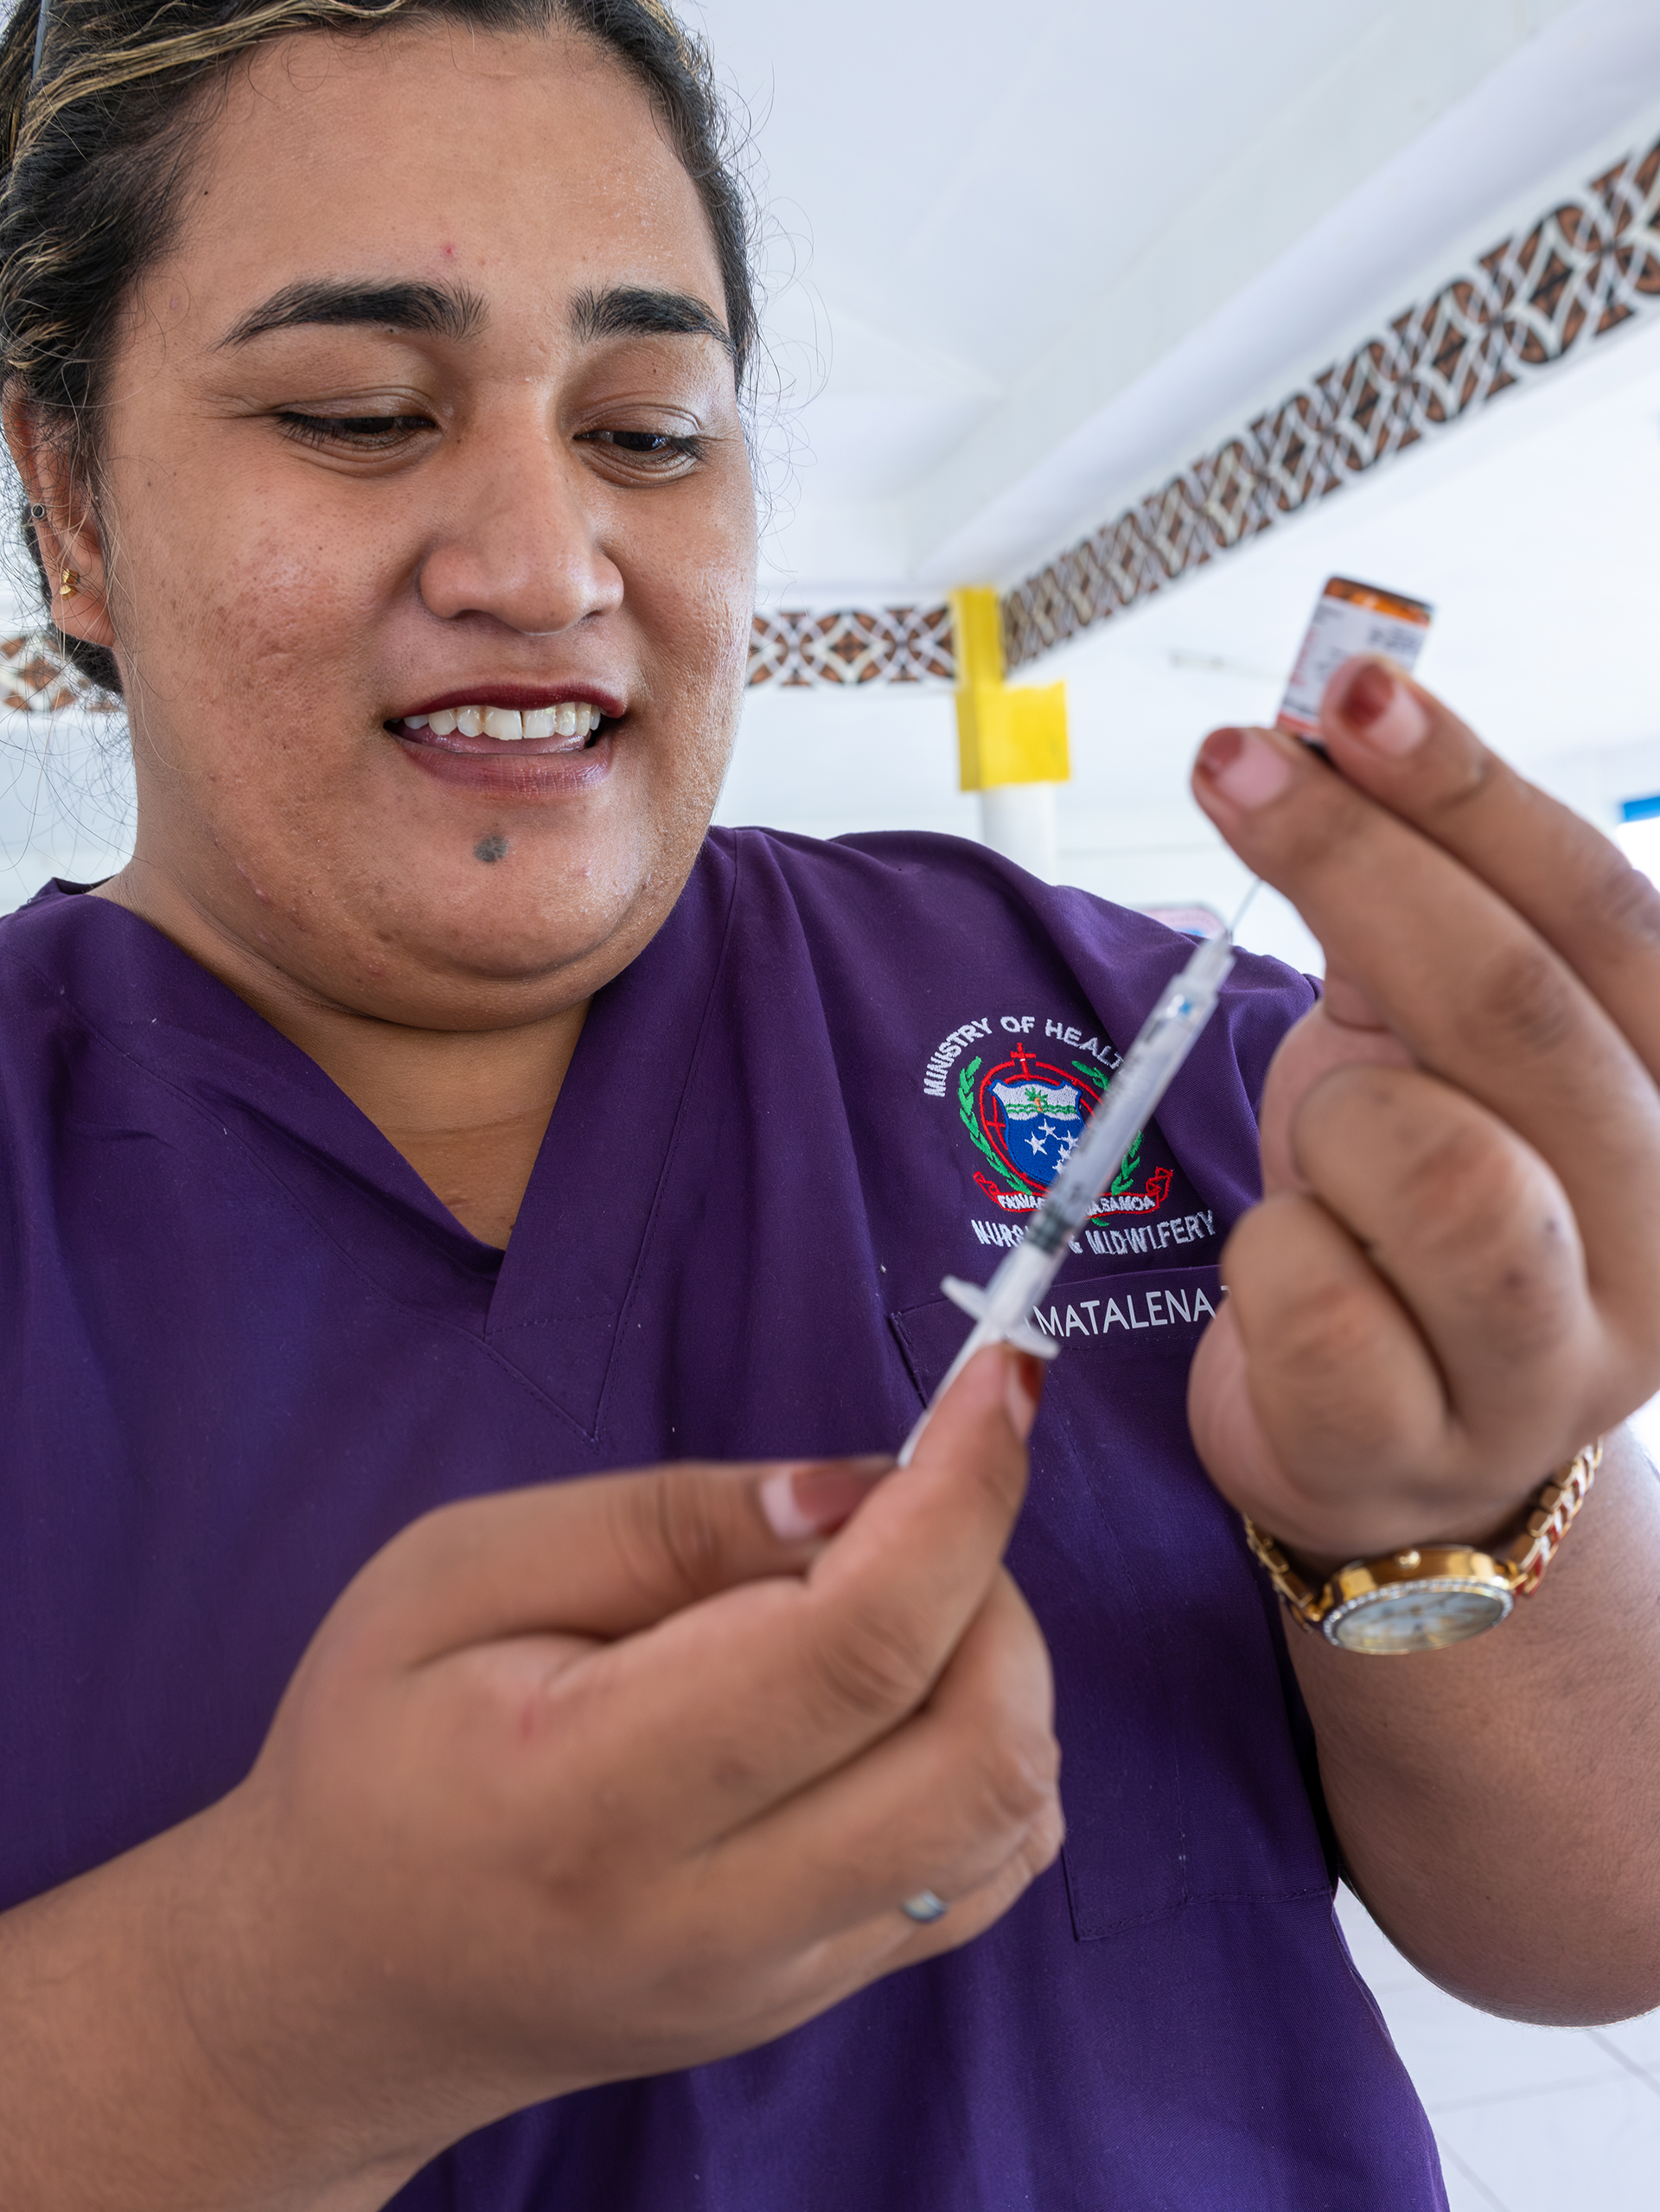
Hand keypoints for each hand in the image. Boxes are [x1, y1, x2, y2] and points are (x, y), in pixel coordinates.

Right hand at [107, 1344, 1056, 2202]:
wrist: (345, 1989)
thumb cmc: (376, 1751)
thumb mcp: (456, 1574)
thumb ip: (661, 1524)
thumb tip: (860, 1493)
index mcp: (593, 1798)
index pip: (852, 1652)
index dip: (958, 1502)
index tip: (997, 1385)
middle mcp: (714, 1918)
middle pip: (980, 1752)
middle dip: (992, 1582)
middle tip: (903, 1509)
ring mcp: (785, 1980)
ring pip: (1012, 1813)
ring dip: (999, 1662)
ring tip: (883, 1595)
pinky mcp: (823, 1995)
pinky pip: (990, 1866)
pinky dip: (993, 1744)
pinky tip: (896, 1688)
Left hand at [1186, 657, 1659, 1566]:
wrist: (1372, 1434)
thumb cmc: (1393, 1214)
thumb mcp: (1421, 1047)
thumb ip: (1414, 914)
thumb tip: (1341, 724)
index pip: (1601, 918)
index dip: (1471, 792)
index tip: (1352, 689)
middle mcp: (1659, 1230)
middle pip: (1515, 1010)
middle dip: (1357, 865)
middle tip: (1237, 770)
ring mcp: (1552, 1360)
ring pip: (1431, 1166)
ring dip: (1327, 1123)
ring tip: (1322, 1158)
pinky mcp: (1422, 1448)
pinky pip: (1311, 1298)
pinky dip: (1261, 1259)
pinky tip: (1287, 1281)